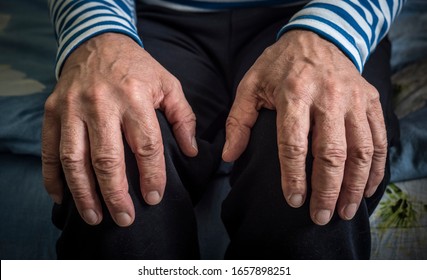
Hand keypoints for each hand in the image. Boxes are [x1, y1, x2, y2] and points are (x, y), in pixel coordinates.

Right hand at [42, 33, 196, 226]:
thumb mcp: (168, 84)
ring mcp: (73, 107)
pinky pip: (50, 149)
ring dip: (84, 193)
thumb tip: (192, 151)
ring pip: (75, 159)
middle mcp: (102, 104)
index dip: (151, 175)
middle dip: (116, 194)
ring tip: (95, 217)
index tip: (153, 198)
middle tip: (125, 219)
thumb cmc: (137, 67)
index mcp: (134, 98)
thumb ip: (183, 118)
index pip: (145, 145)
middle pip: (108, 159)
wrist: (97, 41)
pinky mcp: (53, 111)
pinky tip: (62, 198)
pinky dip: (53, 177)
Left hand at [223, 30, 387, 224]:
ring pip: (360, 150)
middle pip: (331, 152)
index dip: (294, 177)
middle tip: (320, 217)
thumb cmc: (279, 65)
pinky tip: (366, 188)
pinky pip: (378, 138)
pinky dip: (375, 167)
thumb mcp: (250, 85)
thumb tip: (229, 156)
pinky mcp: (370, 100)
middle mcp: (328, 97)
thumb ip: (238, 121)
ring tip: (344, 211)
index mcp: (293, 94)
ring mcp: (353, 99)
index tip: (293, 201)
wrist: (316, 36)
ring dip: (354, 185)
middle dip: (327, 190)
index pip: (294, 144)